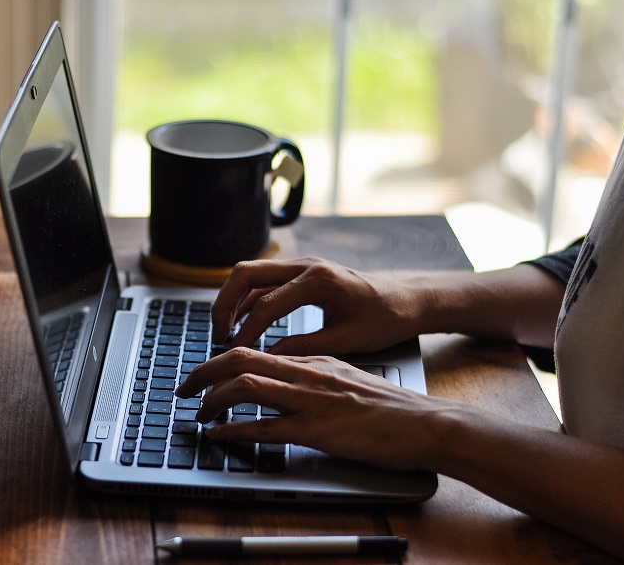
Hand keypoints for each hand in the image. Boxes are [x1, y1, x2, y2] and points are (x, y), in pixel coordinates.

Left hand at [176, 347, 437, 470]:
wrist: (424, 423)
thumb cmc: (390, 406)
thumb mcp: (348, 379)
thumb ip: (316, 376)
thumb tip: (286, 379)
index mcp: (314, 360)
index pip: (256, 351)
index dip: (222, 361)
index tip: (206, 374)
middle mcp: (307, 373)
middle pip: (240, 359)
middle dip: (204, 370)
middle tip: (184, 386)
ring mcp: (310, 400)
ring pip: (246, 386)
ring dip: (212, 398)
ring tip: (197, 410)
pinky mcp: (316, 429)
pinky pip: (263, 427)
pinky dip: (233, 430)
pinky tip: (218, 435)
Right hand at [212, 257, 421, 355]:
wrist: (407, 300)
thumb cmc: (385, 319)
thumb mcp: (346, 340)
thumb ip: (304, 348)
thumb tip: (269, 359)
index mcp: (318, 280)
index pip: (267, 304)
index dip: (247, 332)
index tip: (236, 354)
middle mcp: (306, 264)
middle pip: (246, 273)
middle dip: (224, 303)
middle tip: (216, 334)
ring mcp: (303, 265)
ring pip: (251, 273)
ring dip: (232, 299)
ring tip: (223, 331)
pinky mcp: (303, 272)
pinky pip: (265, 280)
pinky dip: (248, 299)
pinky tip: (243, 323)